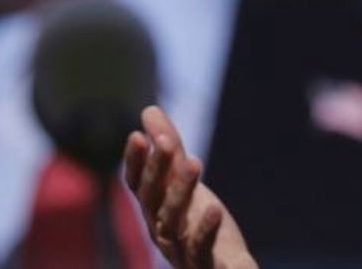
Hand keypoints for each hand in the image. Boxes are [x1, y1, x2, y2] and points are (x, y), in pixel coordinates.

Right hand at [124, 106, 256, 268]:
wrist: (226, 267)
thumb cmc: (200, 223)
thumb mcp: (184, 182)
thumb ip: (169, 150)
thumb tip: (149, 110)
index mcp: (154, 209)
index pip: (137, 184)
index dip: (135, 162)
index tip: (137, 136)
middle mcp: (160, 230)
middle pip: (153, 200)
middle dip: (157, 170)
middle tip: (167, 141)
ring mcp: (180, 251)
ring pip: (172, 222)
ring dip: (181, 192)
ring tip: (194, 163)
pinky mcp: (204, 265)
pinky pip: (201, 250)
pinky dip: (205, 231)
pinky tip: (215, 210)